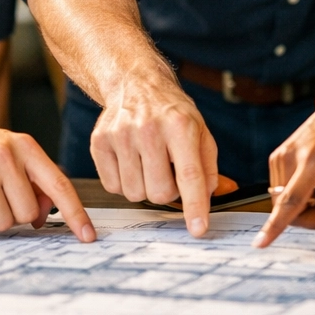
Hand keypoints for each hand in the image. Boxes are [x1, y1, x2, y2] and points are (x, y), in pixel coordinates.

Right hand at [0, 117, 94, 241]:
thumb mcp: (12, 157)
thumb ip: (33, 184)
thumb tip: (44, 219)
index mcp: (27, 147)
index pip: (59, 185)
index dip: (76, 213)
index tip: (88, 236)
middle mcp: (6, 154)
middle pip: (28, 212)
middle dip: (16, 214)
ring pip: (3, 221)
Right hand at [89, 71, 218, 237]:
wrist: (136, 84)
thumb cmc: (171, 113)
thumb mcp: (200, 132)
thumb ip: (210, 168)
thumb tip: (215, 197)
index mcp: (180, 125)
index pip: (190, 174)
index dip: (195, 205)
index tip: (198, 229)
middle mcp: (149, 128)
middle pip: (160, 192)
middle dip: (168, 191)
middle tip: (168, 171)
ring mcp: (120, 135)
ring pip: (135, 194)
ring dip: (145, 186)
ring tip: (149, 163)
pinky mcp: (99, 142)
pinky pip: (112, 187)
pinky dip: (124, 182)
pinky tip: (131, 160)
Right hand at [255, 78, 314, 246]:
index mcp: (314, 159)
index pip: (291, 200)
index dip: (276, 226)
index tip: (260, 243)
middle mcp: (291, 155)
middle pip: (287, 206)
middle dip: (309, 216)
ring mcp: (281, 154)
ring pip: (283, 200)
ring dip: (305, 205)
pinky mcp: (278, 155)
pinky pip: (282, 189)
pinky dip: (298, 194)